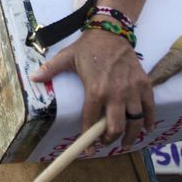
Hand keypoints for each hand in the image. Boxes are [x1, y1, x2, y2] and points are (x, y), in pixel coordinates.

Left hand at [30, 28, 152, 150]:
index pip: (91, 121)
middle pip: (116, 127)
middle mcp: (116, 93)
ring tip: (125, 142)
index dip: (89, 138)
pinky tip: (147, 128)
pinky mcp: (144, 84)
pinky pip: (150, 108)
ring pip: (135, 121)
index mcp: (95, 90)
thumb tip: (32, 78)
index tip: (88, 149)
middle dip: (110, 140)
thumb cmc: (88, 47)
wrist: (111, 32)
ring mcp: (132, 89)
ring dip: (130, 135)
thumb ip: (50, 70)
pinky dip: (150, 121)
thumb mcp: (66, 57)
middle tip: (105, 143)